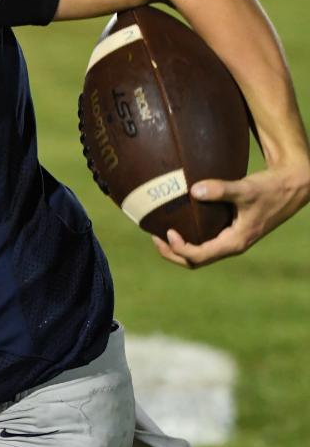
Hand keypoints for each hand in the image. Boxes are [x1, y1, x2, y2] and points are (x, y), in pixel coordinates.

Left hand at [151, 162, 309, 267]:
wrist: (292, 185)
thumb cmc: (271, 188)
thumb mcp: (246, 189)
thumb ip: (221, 190)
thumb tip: (194, 190)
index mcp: (235, 242)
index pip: (199, 256)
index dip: (179, 248)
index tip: (166, 232)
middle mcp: (232, 245)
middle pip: (195, 261)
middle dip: (172, 253)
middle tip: (154, 238)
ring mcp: (232, 239)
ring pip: (200, 253)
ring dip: (179, 247)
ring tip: (160, 233)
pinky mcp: (232, 230)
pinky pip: (206, 241)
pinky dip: (190, 237)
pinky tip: (180, 222)